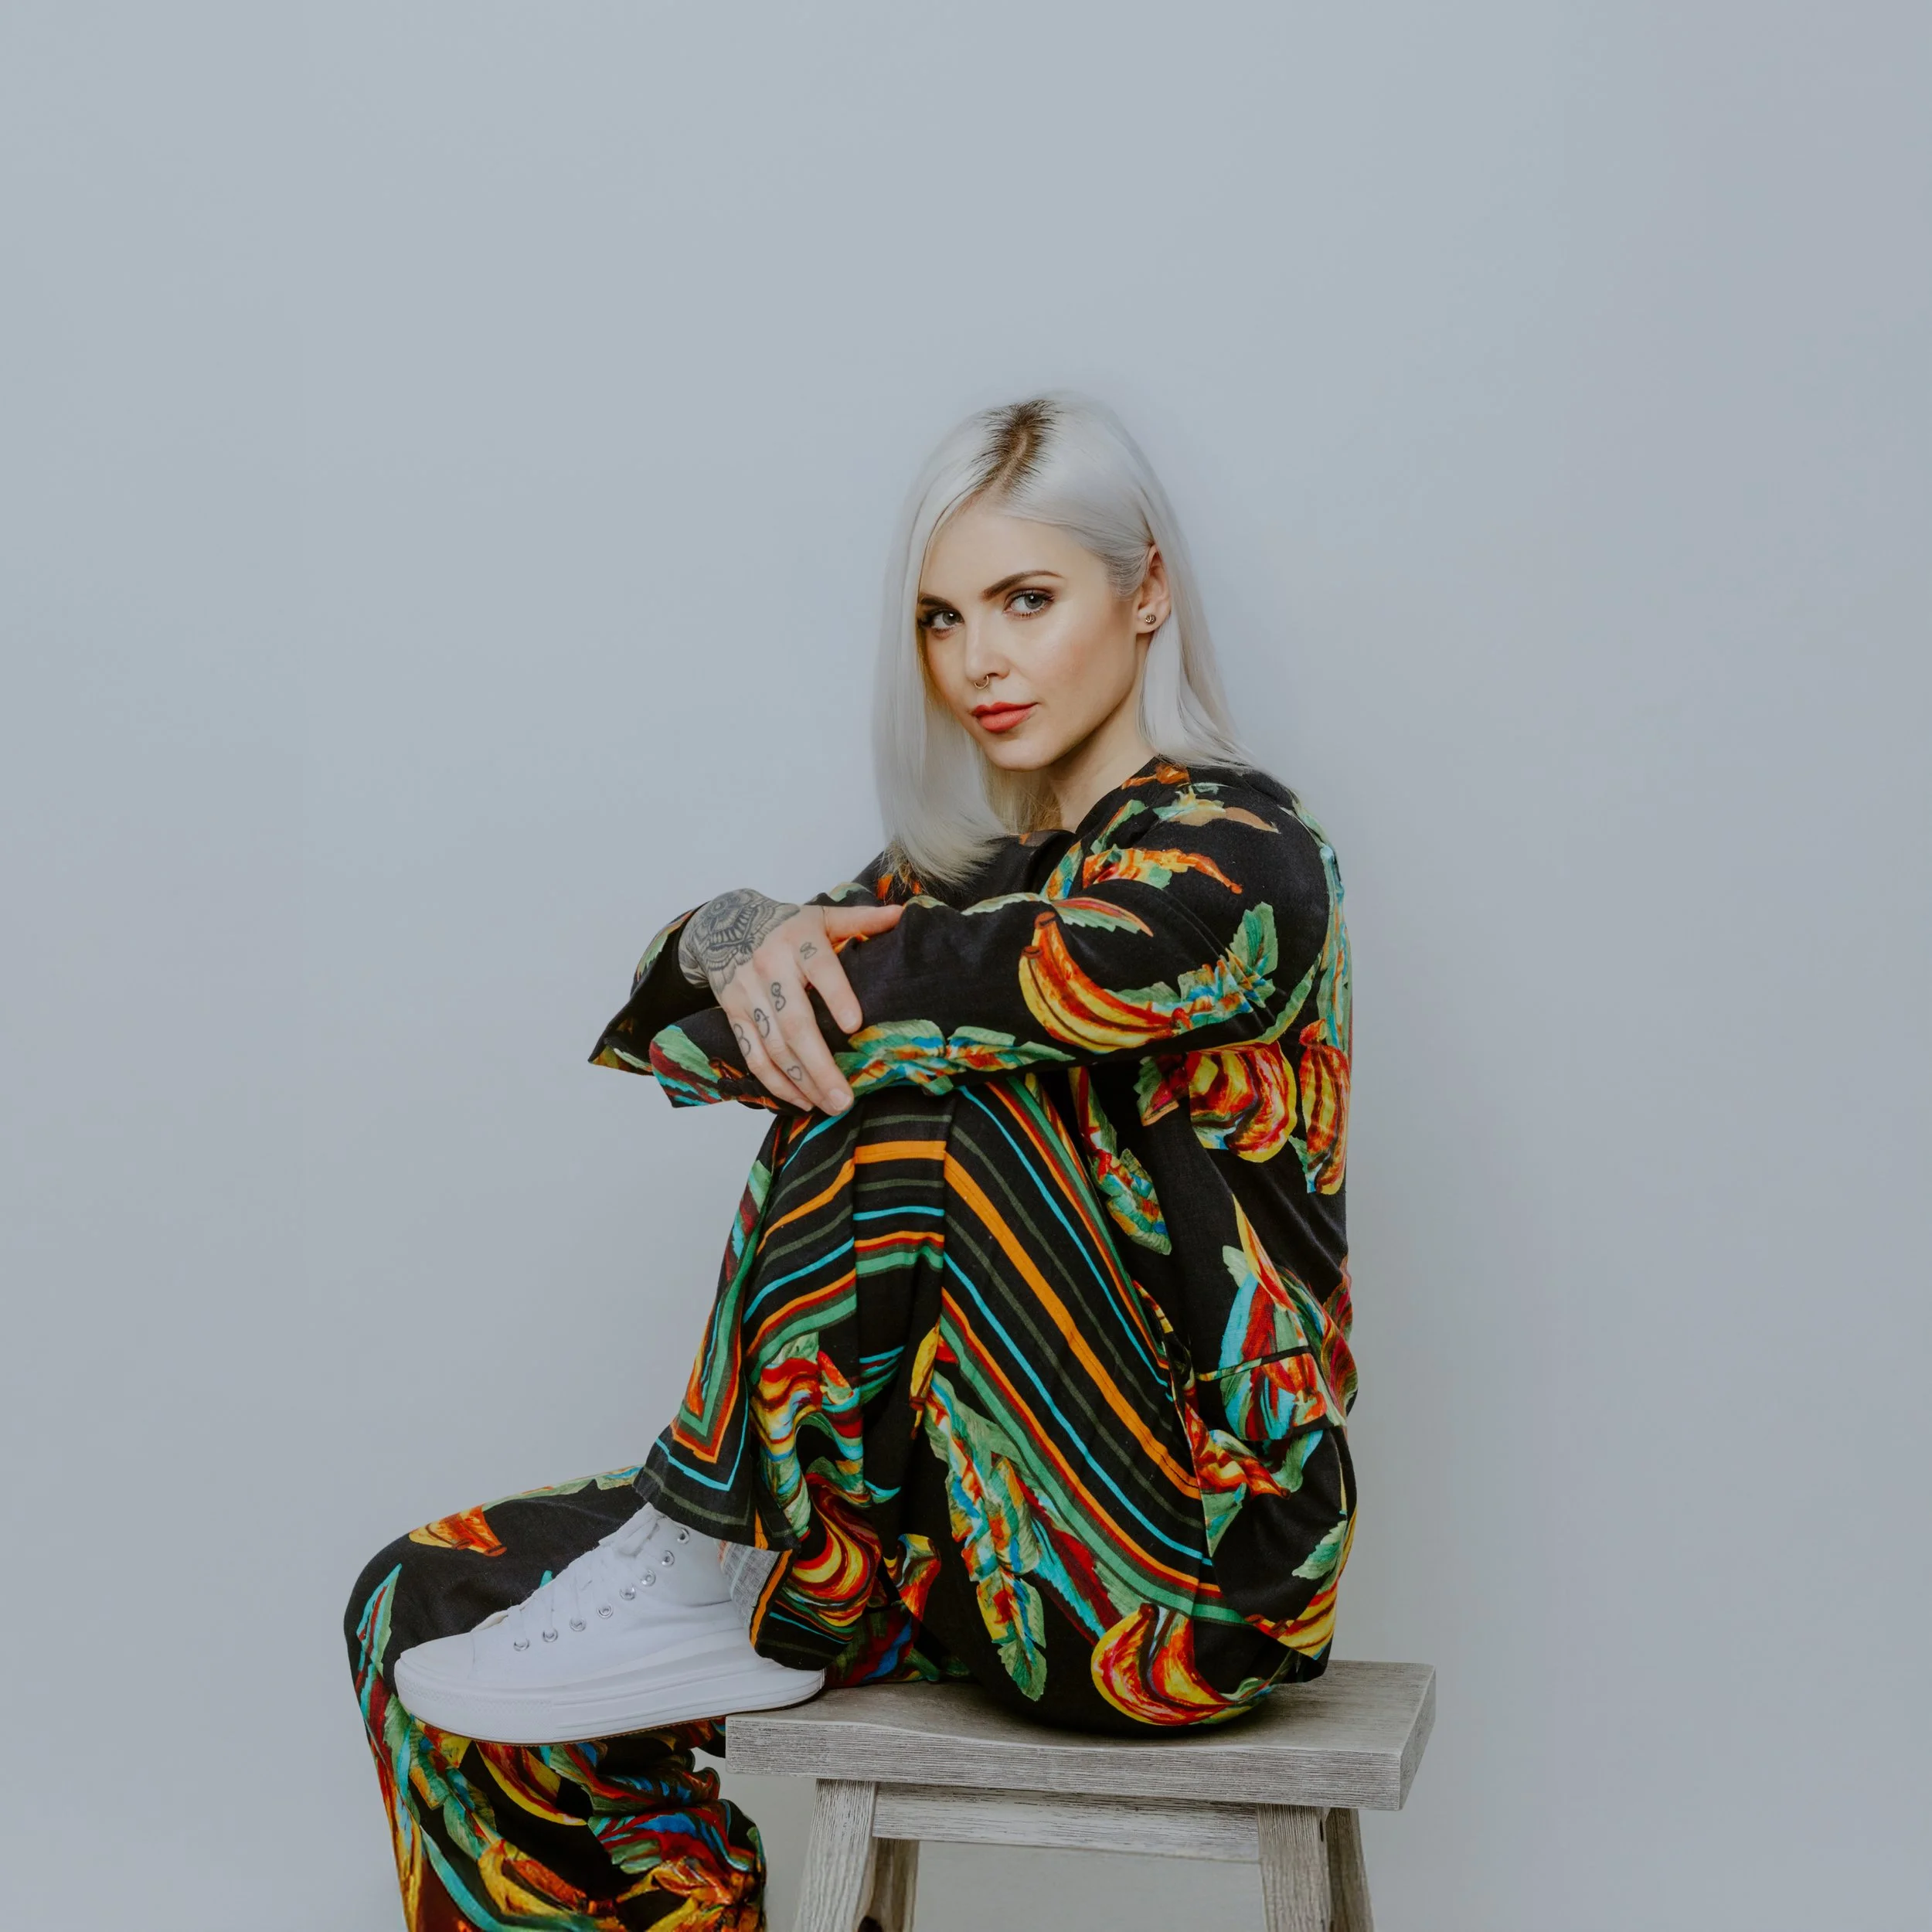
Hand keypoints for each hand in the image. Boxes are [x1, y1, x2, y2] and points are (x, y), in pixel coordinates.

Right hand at [678, 889, 903, 1112]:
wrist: (722, 923)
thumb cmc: (785, 925)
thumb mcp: (821, 916)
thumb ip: (860, 919)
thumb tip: (903, 914)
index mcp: (799, 941)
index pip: (820, 969)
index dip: (836, 996)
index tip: (855, 1025)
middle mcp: (771, 969)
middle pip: (795, 1023)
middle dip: (820, 1065)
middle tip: (845, 1097)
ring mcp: (748, 995)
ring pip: (774, 1047)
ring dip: (802, 1081)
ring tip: (830, 1105)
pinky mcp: (733, 1015)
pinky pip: (753, 1055)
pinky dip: (775, 1083)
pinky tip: (800, 1100)